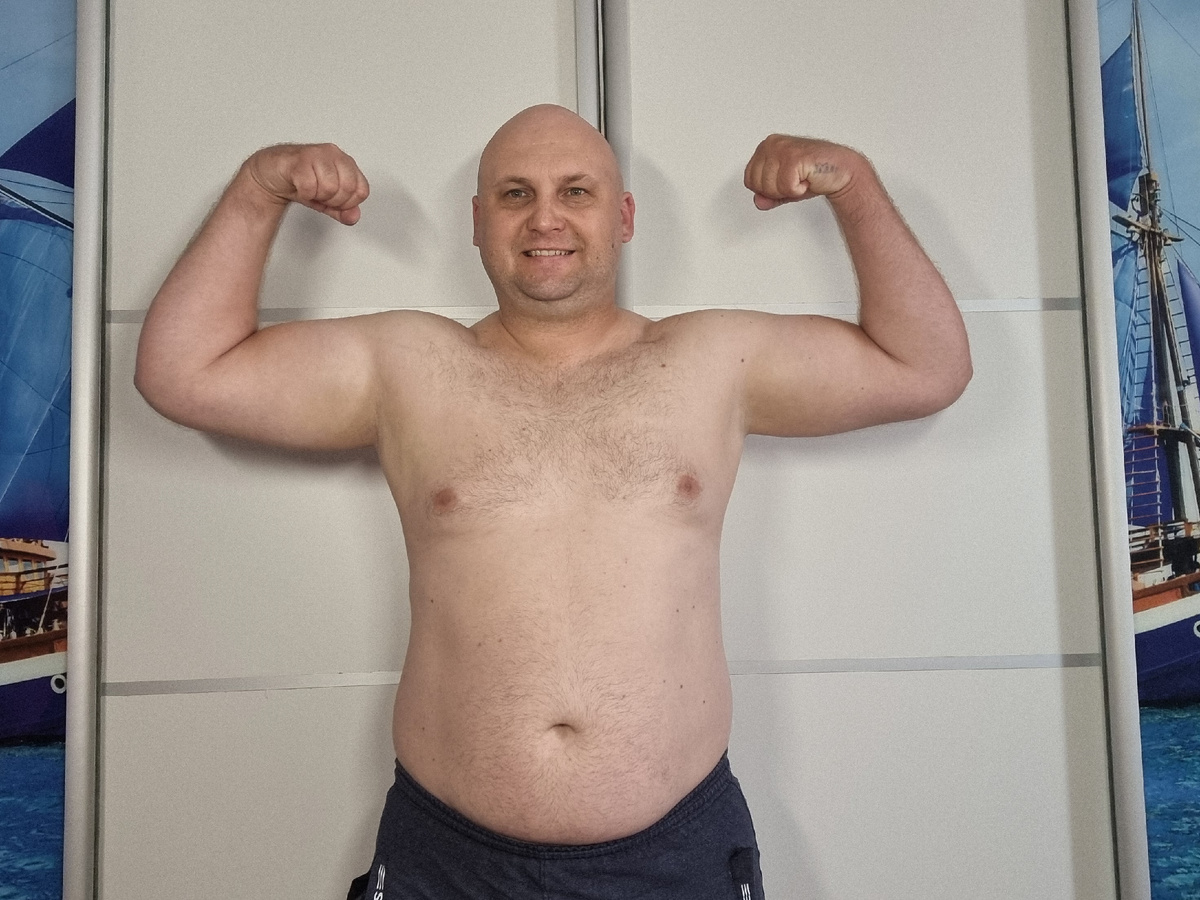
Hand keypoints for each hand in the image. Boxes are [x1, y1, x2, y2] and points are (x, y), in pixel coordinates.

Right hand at [245, 143, 369, 224]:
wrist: (271, 173)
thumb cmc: (300, 181)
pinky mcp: (299, 159)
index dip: (348, 203)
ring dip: (317, 196)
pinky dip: (304, 193)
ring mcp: (317, 154)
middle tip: (319, 195)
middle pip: (347, 189)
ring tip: (309, 189)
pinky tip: (299, 186)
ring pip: (330, 187)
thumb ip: (343, 210)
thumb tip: (353, 217)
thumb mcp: (327, 200)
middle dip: (333, 201)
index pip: (362, 190)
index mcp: (345, 162)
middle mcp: (334, 154)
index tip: (334, 201)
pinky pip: (310, 186)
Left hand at [743, 135, 859, 209]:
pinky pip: (785, 187)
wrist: (841, 171)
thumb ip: (768, 195)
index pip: (749, 180)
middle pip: (757, 184)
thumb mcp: (784, 188)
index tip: (786, 181)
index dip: (767, 190)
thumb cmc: (814, 174)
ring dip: (789, 190)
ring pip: (769, 187)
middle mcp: (772, 144)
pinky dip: (798, 190)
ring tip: (802, 178)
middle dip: (777, 190)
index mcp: (766, 147)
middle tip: (795, 181)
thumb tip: (758, 202)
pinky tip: (808, 179)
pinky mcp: (794, 157)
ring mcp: (782, 148)